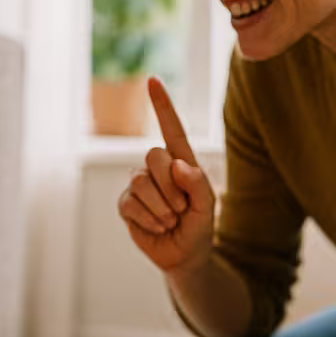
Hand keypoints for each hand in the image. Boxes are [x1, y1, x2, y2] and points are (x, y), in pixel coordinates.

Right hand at [116, 77, 216, 273]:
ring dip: (161, 207)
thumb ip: (198, 183)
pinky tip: (157, 226)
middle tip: (180, 209)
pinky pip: (130, 203)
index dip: (161, 106)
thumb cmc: (199, 227)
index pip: (170, 129)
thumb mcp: (208, 206)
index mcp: (181, 161)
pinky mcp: (126, 204)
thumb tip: (177, 165)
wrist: (184, 256)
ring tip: (170, 220)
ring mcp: (139, 185)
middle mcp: (157, 169)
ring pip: (140, 182)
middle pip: (153, 156)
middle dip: (170, 186)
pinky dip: (148, 219)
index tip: (152, 80)